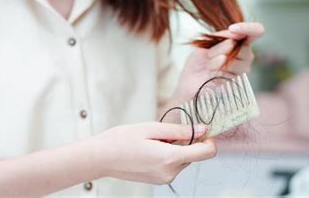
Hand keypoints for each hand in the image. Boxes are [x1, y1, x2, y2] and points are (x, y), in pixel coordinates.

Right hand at [90, 122, 215, 184]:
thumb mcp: (151, 128)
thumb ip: (180, 130)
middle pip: (193, 155)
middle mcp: (170, 173)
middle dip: (184, 141)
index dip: (209, 139)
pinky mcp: (158, 180)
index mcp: (170, 158)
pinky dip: (167, 155)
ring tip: (152, 141)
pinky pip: (172, 166)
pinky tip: (149, 150)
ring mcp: (164, 179)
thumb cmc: (121, 140)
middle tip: (162, 133)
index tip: (200, 129)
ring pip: (183, 160)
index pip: (206, 152)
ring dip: (175, 148)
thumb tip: (203, 129)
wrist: (100, 158)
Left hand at [177, 22, 264, 100]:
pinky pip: (231, 70)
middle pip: (244, 46)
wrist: (189, 81)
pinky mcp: (237, 82)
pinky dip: (217, 68)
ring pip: (237, 58)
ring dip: (217, 58)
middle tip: (209, 54)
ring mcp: (243, 69)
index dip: (248, 28)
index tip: (232, 29)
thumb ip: (222, 36)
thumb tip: (234, 33)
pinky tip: (211, 72)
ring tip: (209, 65)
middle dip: (221, 47)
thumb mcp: (206, 43)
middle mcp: (245, 56)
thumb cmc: (199, 62)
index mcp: (240, 42)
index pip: (256, 31)